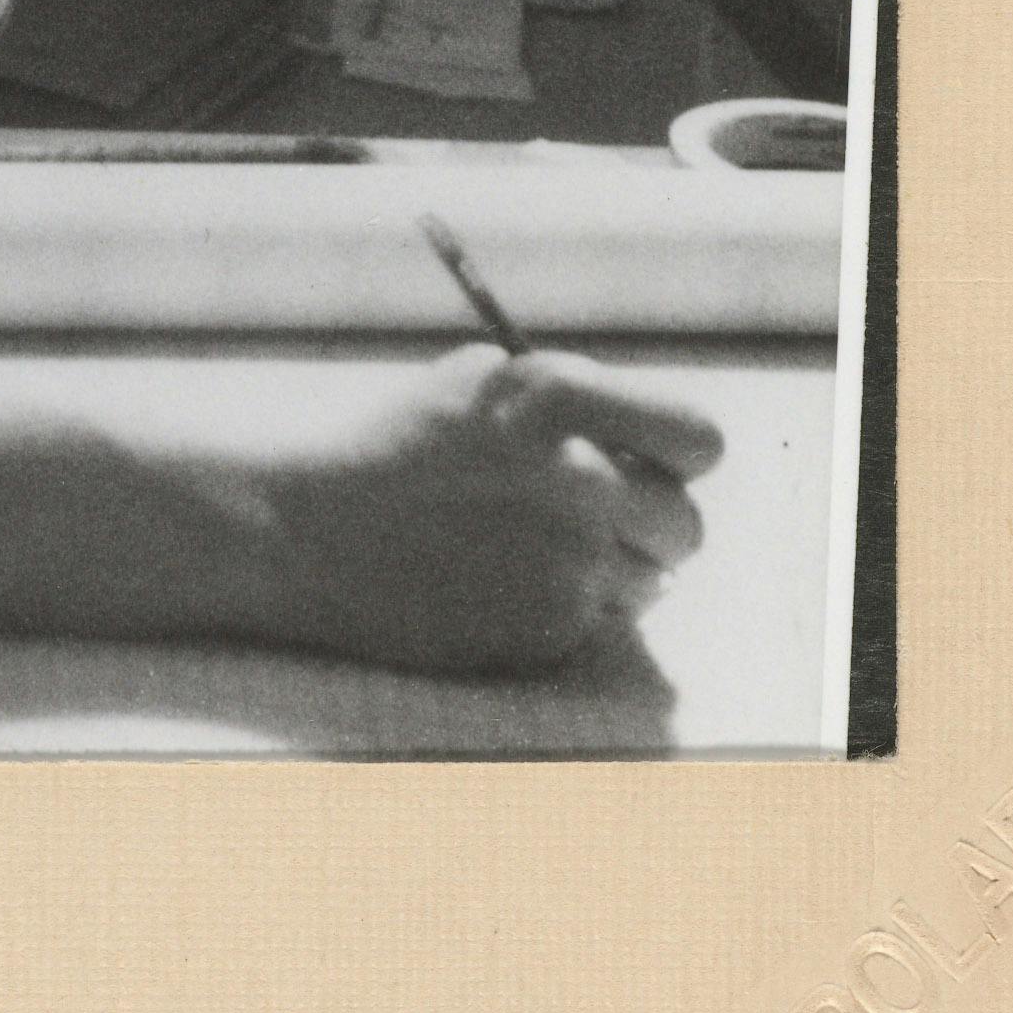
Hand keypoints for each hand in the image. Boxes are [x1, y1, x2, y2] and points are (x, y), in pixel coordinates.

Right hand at [265, 347, 723, 678]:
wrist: (314, 532)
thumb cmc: (397, 446)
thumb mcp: (479, 383)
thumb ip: (571, 400)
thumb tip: (648, 438)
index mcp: (561, 401)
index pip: (698, 438)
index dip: (685, 456)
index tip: (660, 464)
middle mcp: (579, 482)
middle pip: (686, 525)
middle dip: (651, 525)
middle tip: (602, 520)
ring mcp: (567, 562)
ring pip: (651, 581)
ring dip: (612, 569)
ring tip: (539, 551)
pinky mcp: (548, 629)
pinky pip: (598, 621)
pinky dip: (564, 606)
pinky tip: (502, 584)